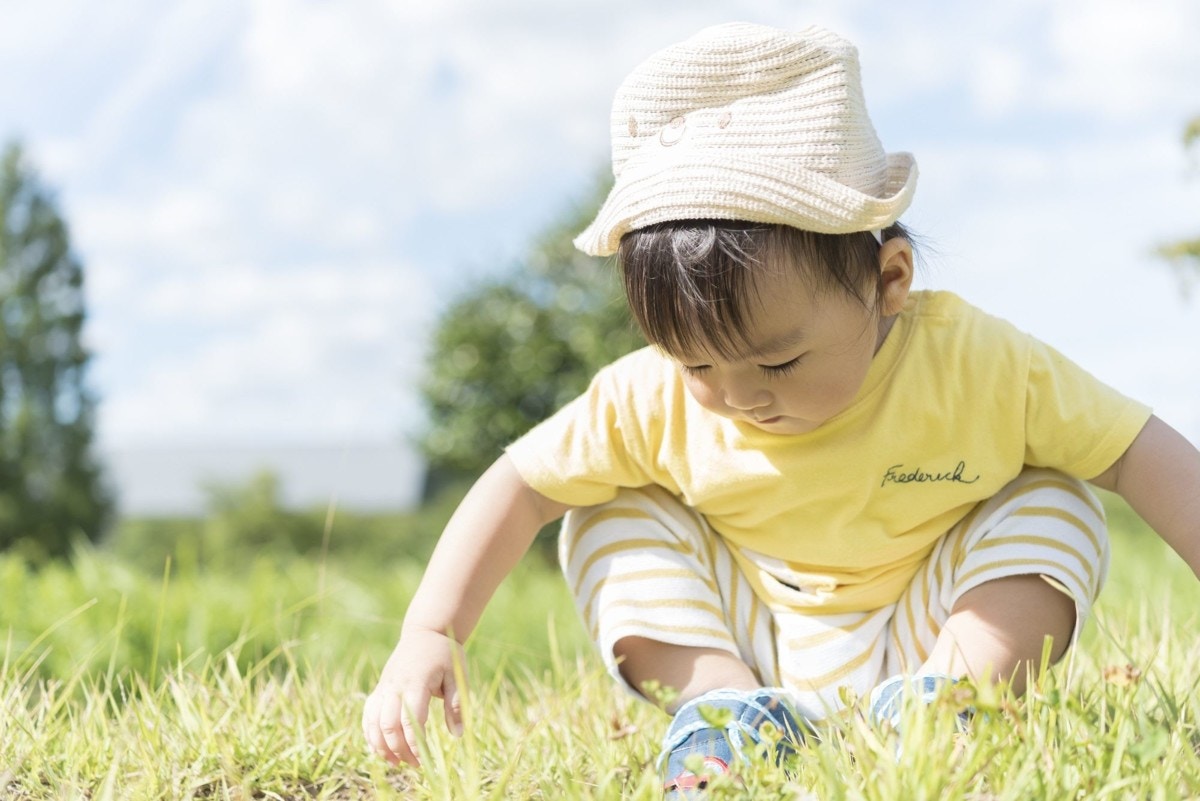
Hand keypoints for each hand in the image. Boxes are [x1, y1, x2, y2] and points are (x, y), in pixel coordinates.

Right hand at [362, 627, 466, 765]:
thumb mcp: (458, 675)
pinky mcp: (380, 688)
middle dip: (398, 748)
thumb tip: (457, 734)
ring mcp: (385, 686)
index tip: (423, 759)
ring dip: (381, 745)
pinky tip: (379, 748)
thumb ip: (457, 704)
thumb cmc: (444, 654)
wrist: (425, 632)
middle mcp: (396, 685)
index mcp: (417, 682)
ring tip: (395, 763)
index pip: (410, 718)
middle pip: (388, 724)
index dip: (414, 742)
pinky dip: (370, 733)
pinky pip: (368, 714)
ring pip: (373, 721)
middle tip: (414, 764)